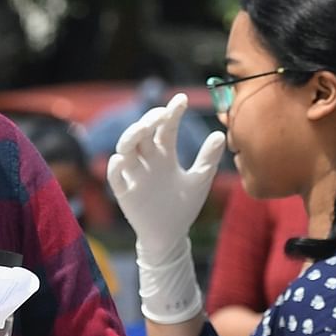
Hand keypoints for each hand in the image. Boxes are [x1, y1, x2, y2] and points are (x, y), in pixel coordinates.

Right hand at [107, 95, 224, 323]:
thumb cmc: (184, 206)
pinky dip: (115, 168)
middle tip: (161, 114)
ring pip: (126, 149)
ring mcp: (134, 175)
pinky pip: (115, 178)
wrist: (171, 236)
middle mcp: (147, 161)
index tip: (182, 99)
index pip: (165, 128)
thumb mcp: (199, 180)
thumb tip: (220, 134)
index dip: (172, 113)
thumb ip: (207, 158)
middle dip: (149, 121)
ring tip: (141, 129)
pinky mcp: (125, 193)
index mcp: (165, 155)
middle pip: (143, 134)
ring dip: (130, 137)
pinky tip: (121, 160)